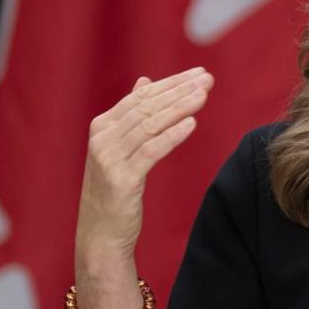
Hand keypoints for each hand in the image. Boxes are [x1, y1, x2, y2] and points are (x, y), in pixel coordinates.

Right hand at [75, 67, 214, 270]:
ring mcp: (109, 158)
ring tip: (203, 96)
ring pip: (150, 125)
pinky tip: (191, 124)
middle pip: (147, 107)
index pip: (142, 97)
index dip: (172, 83)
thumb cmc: (115, 190)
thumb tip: (145, 81)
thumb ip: (131, 115)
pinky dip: (171, 135)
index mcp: (103, 127)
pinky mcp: (120, 179)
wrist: (100, 234)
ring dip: (180, 107)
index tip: (199, 73)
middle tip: (207, 79)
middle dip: (180, 90)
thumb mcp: (121, 148)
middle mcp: (102, 138)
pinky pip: (150, 151)